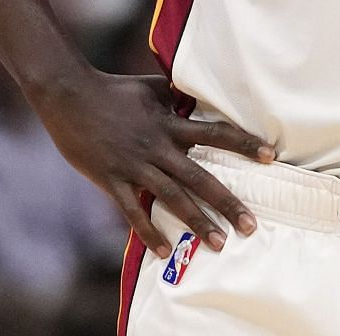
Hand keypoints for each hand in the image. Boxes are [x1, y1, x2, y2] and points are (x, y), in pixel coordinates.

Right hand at [31, 68, 275, 255]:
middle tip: (251, 225)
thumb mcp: (153, 88)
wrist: (70, 96)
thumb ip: (177, 98)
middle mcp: (158, 147)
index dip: (244, 143)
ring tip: (219, 244)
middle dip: (227, 202)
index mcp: (170, 123)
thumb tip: (198, 99)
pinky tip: (164, 251)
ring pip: (173, 199)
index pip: (216, 133)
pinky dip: (149, 232)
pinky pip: (133, 212)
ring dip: (197, 223)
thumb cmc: (114, 89)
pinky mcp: (112, 180)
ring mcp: (135, 166)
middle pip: (200, 177)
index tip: (270, 157)